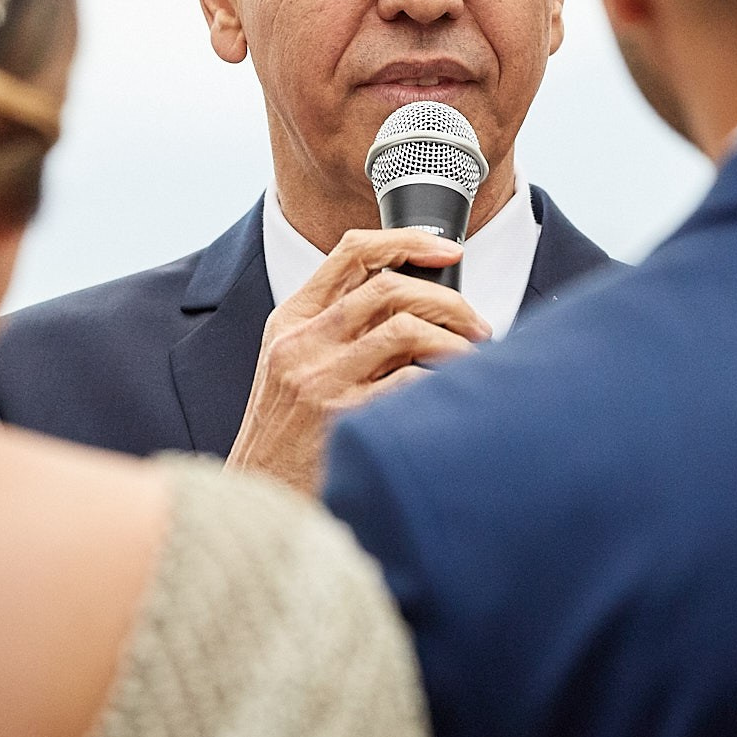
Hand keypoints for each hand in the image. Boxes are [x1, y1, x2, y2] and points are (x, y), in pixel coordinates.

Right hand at [224, 228, 489, 494]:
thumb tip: (410, 300)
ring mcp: (322, 378)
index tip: (448, 251)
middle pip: (389, 287)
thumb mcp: (290, 366)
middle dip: (448, 299)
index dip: (407, 241)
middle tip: (475, 323)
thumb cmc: (285, 435)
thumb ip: (334, 327)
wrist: (261, 495)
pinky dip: (441, 382)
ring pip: (406, 329)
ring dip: (453, 341)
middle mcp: (303, 343)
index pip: (351, 252)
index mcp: (291, 321)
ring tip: (470, 358)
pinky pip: (412, 382)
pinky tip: (448, 394)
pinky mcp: (344, 416)